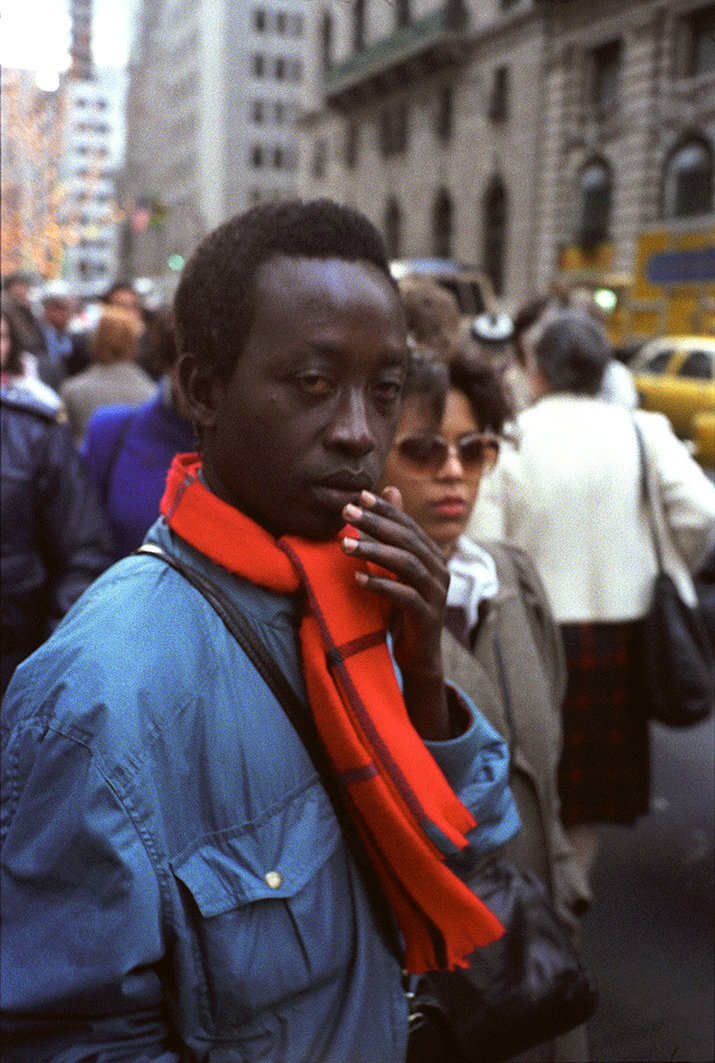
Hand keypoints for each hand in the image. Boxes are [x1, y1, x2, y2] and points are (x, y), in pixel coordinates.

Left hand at [341, 488, 450, 739]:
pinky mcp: (427, 618)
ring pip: (407, 565)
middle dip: (376, 524)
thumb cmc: (403, 609)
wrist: (418, 655)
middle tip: (347, 513)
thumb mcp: (396, 569)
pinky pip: (405, 597)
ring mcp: (436, 595)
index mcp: (433, 557)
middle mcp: (439, 572)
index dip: (386, 509)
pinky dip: (381, 586)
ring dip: (374, 552)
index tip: (360, 496)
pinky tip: (358, 580)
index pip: (409, 525)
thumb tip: (390, 489)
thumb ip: (393, 533)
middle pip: (407, 541)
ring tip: (344, 545)